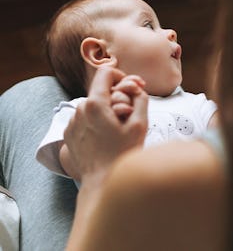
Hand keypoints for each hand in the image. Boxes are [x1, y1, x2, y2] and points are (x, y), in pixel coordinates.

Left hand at [63, 67, 147, 184]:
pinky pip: (84, 118)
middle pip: (100, 91)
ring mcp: (72, 122)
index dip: (120, 76)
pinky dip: (95, 121)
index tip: (129, 89)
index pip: (105, 72)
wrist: (102, 182)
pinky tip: (104, 137)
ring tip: (115, 130)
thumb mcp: (139, 124)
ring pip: (92, 105)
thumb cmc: (122, 155)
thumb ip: (140, 98)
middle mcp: (79, 109)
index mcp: (95, 104)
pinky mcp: (69, 133)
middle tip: (127, 114)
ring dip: (105, 111)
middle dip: (115, 97)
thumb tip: (135, 86)